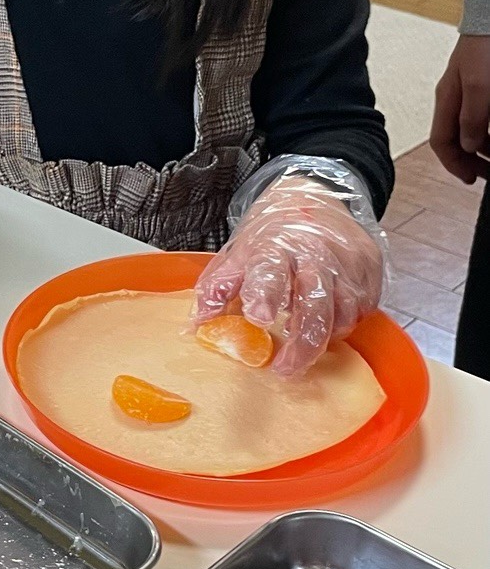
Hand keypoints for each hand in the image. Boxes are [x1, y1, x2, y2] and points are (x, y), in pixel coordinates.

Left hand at [194, 177, 383, 375]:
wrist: (311, 198)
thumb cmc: (270, 236)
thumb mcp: (236, 255)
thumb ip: (217, 289)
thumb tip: (198, 326)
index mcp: (274, 247)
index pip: (270, 271)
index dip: (264, 295)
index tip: (258, 317)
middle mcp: (315, 253)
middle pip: (315, 305)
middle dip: (302, 344)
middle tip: (284, 369)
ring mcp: (347, 261)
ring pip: (345, 312)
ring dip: (325, 335)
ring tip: (301, 338)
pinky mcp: (370, 269)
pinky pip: (364, 308)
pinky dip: (345, 321)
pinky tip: (326, 320)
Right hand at [431, 35, 489, 184]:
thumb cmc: (487, 47)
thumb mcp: (480, 86)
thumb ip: (472, 117)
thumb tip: (467, 144)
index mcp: (448, 100)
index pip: (442, 142)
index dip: (455, 165)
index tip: (472, 180)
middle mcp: (456, 99)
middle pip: (456, 140)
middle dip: (471, 161)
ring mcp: (471, 93)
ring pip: (473, 130)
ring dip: (485, 148)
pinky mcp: (485, 86)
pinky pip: (484, 117)